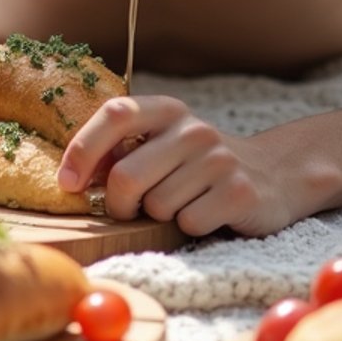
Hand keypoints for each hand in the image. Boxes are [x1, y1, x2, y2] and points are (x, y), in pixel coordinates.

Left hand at [55, 94, 294, 237]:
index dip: (83, 149)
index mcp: (167, 111)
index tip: (68, 183)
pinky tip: (207, 214)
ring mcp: (219, 159)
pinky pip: (188, 224)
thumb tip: (74, 173)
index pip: (115, 114)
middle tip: (131, 210)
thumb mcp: (163, 145)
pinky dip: (189, 229)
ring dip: (160, 217)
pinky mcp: (239, 192)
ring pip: (157, 206)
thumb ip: (122, 151)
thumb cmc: (198, 166)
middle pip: (126, 176)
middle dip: (119, 205)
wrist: (273, 174)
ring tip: (182, 204)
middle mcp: (193, 130)